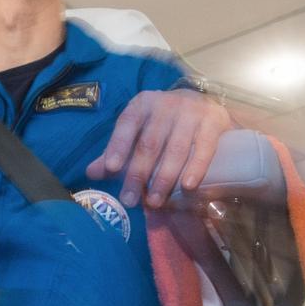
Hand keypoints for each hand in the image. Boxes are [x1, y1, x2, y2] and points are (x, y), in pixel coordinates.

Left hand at [86, 89, 231, 208]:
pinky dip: (196, 168)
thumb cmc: (162, 125)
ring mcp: (191, 112)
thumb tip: (91, 173)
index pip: (127, 124)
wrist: (202, 104)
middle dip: (138, 174)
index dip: (118, 146)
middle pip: (149, 143)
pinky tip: (187, 187)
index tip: (111, 169)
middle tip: (131, 200)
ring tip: (155, 202)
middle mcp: (166, 104)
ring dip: (164, 178)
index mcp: (142, 105)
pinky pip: (204, 148)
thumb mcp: (137, 132)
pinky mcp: (213, 121)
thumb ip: (115, 153)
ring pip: (176, 149)